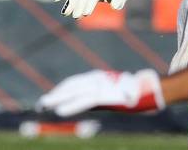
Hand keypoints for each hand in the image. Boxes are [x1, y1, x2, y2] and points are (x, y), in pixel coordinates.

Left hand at [37, 69, 163, 116]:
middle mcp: (97, 79)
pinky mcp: (104, 95)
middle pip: (72, 86)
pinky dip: (71, 106)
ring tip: (45, 105)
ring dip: (58, 99)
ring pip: (75, 92)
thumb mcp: (112, 91)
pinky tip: (60, 111)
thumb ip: (99, 95)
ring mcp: (100, 86)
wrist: (145, 89)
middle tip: (42, 103)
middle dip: (56, 95)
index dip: (61, 90)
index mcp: (98, 78)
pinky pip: (84, 101)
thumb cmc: (130, 91)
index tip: (50, 98)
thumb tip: (90, 100)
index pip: (75, 83)